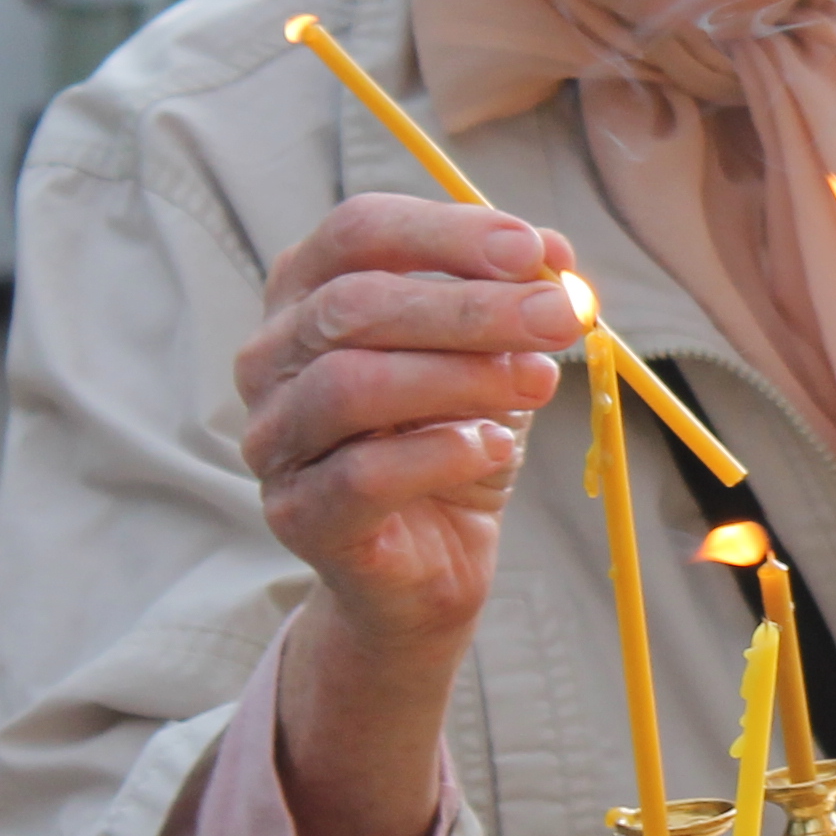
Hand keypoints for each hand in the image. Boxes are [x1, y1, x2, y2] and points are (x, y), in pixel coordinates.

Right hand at [236, 194, 579, 835]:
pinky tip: (497, 448)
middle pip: (345, 304)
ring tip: (541, 373)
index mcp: (309, 310)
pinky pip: (350, 484)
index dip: (441, 230)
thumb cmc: (461, 464)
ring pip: (341, 383)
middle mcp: (269, 377)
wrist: (426, 605)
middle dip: (465, 298)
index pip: (345, 233)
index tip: (540, 244)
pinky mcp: (304, 538)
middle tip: (565, 308)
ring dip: (454, 368)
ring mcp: (274, 461)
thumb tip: (566, 263)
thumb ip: (515, 313)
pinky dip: (433, 453)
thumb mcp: (495, 372)